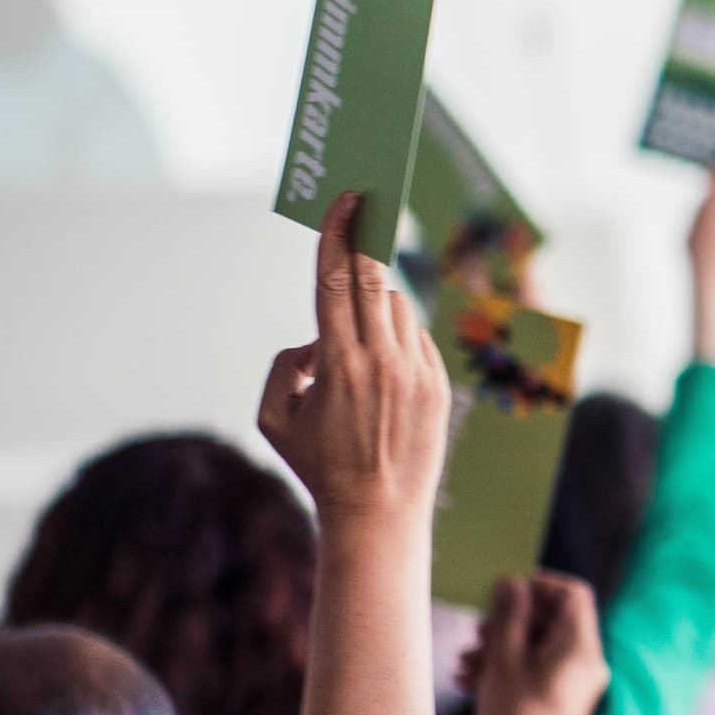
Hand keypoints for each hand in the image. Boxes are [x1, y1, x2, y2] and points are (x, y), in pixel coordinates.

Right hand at [259, 195, 450, 526]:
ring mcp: (417, 371)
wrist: (379, 513)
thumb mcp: (274, 416)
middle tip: (368, 202)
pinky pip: (418, 339)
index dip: (339, 235)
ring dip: (380, 299)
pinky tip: (384, 360)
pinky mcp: (440, 385)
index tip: (346, 200)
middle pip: (375, 278)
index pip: (337, 280)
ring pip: (399, 307)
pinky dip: (399, 336)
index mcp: (337, 361)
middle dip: (368, 238)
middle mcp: (382, 360)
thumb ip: (286, 363)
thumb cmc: (318, 465)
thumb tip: (316, 338)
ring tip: (364, 316)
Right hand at [469, 573, 609, 714]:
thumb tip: (513, 583)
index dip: (538, 584)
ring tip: (467, 662)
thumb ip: (509, 615)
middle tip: (478, 633)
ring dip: (501, 648)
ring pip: (539, 647)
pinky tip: (471, 680)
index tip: (505, 592)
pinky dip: (509, 669)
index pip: (572, 593)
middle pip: (552, 621)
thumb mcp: (504, 658)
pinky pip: (538, 671)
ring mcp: (577, 683)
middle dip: (511, 621)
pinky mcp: (562, 701)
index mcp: (581, 646)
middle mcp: (586, 663)